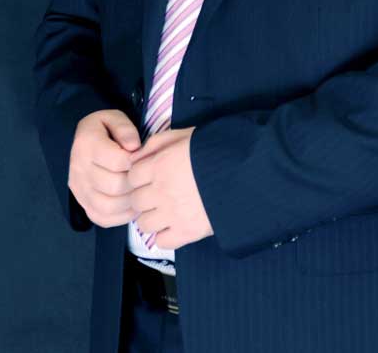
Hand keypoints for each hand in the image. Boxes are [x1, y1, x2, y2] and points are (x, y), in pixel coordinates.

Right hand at [68, 109, 141, 227]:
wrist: (85, 140)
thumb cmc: (105, 128)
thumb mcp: (114, 117)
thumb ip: (125, 128)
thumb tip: (135, 147)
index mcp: (87, 144)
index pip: (118, 162)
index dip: (136, 162)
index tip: (143, 158)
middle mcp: (79, 169)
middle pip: (115, 186)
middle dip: (135, 183)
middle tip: (145, 177)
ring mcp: (79, 190)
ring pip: (109, 206)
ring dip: (130, 202)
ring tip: (141, 191)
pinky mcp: (83, 203)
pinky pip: (102, 218)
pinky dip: (121, 216)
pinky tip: (132, 204)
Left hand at [128, 127, 213, 249]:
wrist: (246, 171)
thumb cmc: (216, 149)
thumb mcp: (185, 134)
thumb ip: (158, 142)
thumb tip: (137, 156)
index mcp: (160, 165)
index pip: (131, 176)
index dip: (139, 176)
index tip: (149, 176)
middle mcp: (161, 190)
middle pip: (135, 200)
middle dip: (144, 196)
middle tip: (158, 193)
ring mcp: (173, 214)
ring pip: (144, 223)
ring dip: (152, 217)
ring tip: (166, 210)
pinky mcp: (187, 232)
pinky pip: (161, 242)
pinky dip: (165, 235)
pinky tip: (175, 224)